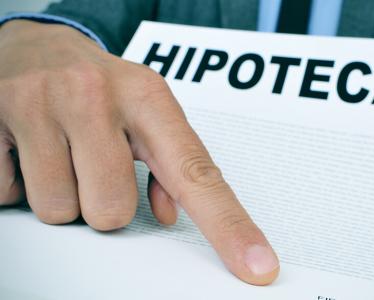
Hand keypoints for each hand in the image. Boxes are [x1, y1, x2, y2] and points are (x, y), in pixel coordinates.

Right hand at [0, 20, 278, 284]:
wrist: (37, 43)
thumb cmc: (100, 84)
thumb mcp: (146, 110)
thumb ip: (168, 163)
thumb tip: (173, 213)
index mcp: (148, 98)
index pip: (196, 175)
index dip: (229, 228)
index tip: (257, 267)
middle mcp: (96, 96)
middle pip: (112, 213)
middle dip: (102, 203)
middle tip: (93, 165)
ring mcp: (40, 104)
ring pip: (59, 211)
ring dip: (62, 194)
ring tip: (60, 154)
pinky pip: (9, 194)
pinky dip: (19, 183)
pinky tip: (28, 149)